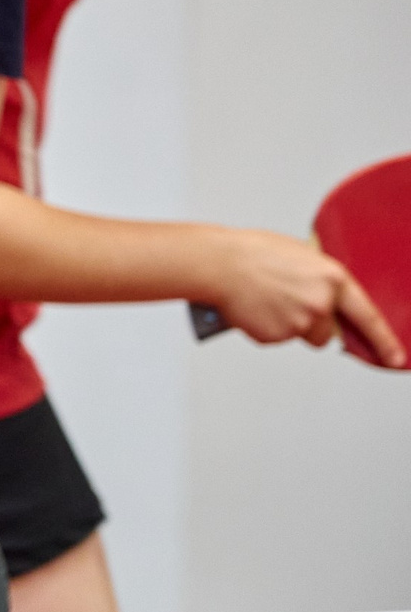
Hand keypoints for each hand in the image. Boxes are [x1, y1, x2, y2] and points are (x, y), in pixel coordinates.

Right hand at [207, 227, 405, 367]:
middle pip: (328, 331)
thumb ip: (320, 278)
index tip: (395, 358)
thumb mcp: (298, 254)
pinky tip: (253, 307)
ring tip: (264, 299)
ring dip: (287, 324)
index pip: (367, 316)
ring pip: (300, 334)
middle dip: (312, 322)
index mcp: (331, 279)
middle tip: (287, 302)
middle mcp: (320, 303)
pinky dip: (265, 327)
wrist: (218, 264)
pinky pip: (275, 338)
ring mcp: (298, 322)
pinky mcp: (275, 336)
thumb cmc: (251, 253)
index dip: (384, 341)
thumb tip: (326, 293)